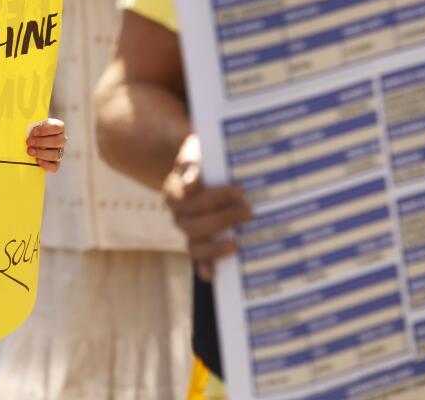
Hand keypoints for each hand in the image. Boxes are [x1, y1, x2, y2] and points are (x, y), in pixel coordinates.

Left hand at [27, 118, 65, 172]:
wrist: (31, 141)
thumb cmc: (32, 130)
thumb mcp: (32, 124)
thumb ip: (30, 123)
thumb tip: (21, 121)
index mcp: (58, 128)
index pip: (57, 127)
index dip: (45, 130)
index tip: (33, 132)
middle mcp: (61, 140)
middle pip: (57, 141)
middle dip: (41, 142)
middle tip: (29, 142)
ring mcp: (59, 152)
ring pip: (55, 154)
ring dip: (42, 153)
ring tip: (30, 151)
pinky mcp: (55, 163)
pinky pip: (55, 166)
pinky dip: (46, 165)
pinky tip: (37, 161)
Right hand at [163, 133, 251, 280]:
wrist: (206, 168)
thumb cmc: (205, 157)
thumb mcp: (198, 150)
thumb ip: (193, 162)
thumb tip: (192, 184)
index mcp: (175, 191)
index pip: (189, 199)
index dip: (214, 197)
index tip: (240, 189)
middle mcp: (179, 215)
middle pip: (193, 225)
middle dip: (222, 219)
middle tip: (249, 210)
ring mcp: (190, 233)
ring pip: (194, 247)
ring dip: (214, 248)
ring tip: (237, 243)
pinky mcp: (202, 245)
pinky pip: (199, 262)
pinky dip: (205, 269)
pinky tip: (216, 274)